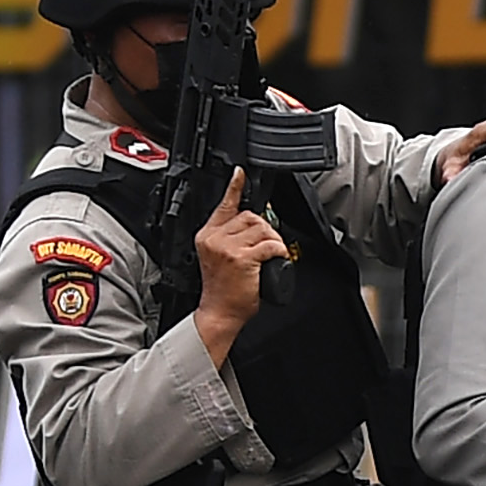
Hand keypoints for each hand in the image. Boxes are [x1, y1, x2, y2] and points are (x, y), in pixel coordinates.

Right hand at [192, 170, 288, 356]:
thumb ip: (231, 238)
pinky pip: (270, 245)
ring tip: (267, 258)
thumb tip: (255, 225)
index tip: (240, 173)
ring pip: (263, 229)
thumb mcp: (220, 257)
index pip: (223, 205)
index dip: (235, 187)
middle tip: (266, 249)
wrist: (219, 312)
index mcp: (207, 235)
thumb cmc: (223, 290)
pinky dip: (278, 252)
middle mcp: (214, 238)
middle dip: (265, 230)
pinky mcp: (241, 258)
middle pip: (251, 216)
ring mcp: (226, 247)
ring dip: (273, 241)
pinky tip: (273, 262)